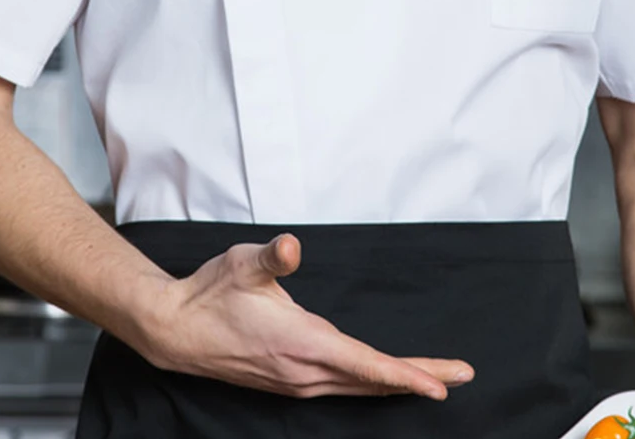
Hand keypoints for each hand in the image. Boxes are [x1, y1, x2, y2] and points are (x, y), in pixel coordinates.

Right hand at [141, 233, 474, 399]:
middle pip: (372, 380)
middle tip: (459, 376)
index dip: (407, 375)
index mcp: (301, 343)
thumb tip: (291, 247)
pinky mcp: (289, 382)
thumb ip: (271, 256)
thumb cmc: (211, 293)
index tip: (442, 385)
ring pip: (359, 387)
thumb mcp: (241, 263)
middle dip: (418, 378)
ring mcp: (296, 382)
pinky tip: (382, 379)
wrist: (175, 330)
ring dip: (397, 383)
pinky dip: (371, 383)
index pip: (366, 365)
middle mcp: (303, 371)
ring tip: (433, 378)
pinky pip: (342, 387)